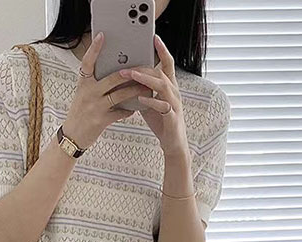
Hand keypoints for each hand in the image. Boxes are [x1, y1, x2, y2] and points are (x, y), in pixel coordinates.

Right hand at [62, 32, 145, 149]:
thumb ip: (95, 84)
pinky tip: (135, 108)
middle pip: (112, 78)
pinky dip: (129, 110)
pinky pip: (120, 113)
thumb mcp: (83, 95)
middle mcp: (89, 93)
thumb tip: (114, 74)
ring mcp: (95, 107)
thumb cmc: (79, 114)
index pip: (87, 62)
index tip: (102, 37)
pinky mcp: (101, 120)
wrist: (72, 136)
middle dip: (130, 73)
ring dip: (134, 91)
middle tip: (142, 68)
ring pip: (120, 95)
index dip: (94, 49)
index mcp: (83, 84)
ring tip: (145, 88)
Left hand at [120, 35, 188, 156]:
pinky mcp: (172, 118)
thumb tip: (126, 80)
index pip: (167, 64)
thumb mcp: (150, 102)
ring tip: (132, 75)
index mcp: (169, 87)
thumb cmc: (162, 122)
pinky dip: (151, 101)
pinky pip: (162, 106)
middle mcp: (174, 92)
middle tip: (127, 65)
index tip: (154, 38)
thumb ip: (142, 90)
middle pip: (161, 73)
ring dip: (146, 79)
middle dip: (144, 67)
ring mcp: (174, 104)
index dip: (162, 50)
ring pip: (163, 86)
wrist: (173, 143)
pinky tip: (141, 99)